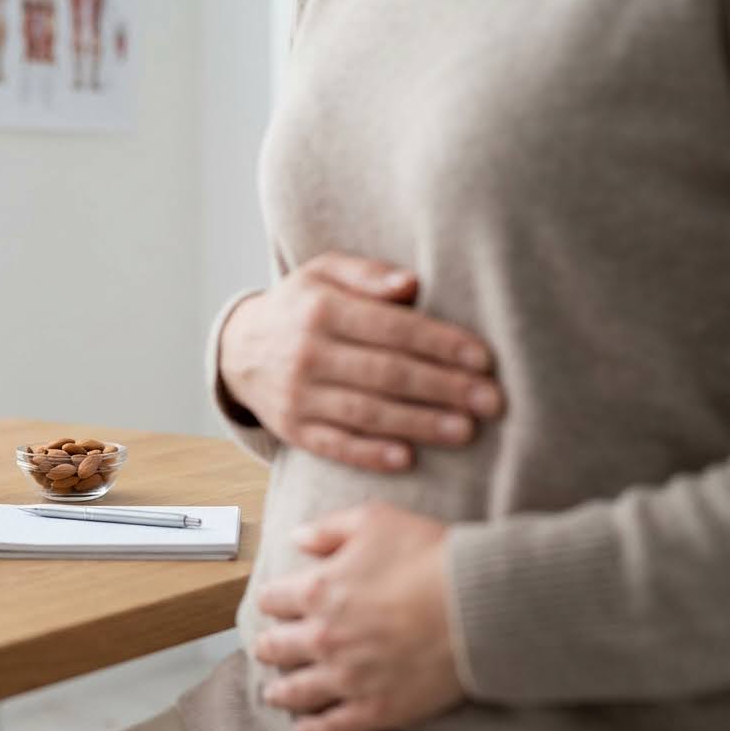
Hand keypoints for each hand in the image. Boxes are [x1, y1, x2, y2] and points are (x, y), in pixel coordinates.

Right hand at [218, 252, 503, 471]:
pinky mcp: (292, 429)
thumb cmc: (299, 307)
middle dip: (444, 387)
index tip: (484, 359)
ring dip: (418, 423)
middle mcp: (308, 353)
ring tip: (465, 430)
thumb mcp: (323, 273)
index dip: (441, 344)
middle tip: (492, 401)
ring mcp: (298, 395)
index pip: (393, 328)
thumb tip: (412, 284)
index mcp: (322, 309)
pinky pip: (334, 445)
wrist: (238, 349)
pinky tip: (406, 458)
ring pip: (366, 412)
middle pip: (386, 373)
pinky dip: (370, 454)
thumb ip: (368, 274)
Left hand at [254, 502, 463, 730]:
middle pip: (277, 647)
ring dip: (281, 692)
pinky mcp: (377, 708)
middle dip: (269, 646)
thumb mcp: (373, 520)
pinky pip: (335, 727)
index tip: (273, 604)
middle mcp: (323, 637)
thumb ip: (329, 529)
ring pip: (297, 691)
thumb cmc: (429, 555)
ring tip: (274, 695)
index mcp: (317, 591)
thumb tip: (297, 537)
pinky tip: (305, 730)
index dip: (272, 599)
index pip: (273, 599)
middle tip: (267, 649)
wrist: (478, 603)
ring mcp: (348, 677)